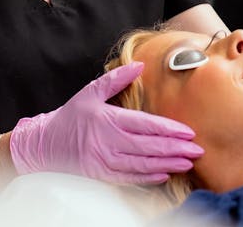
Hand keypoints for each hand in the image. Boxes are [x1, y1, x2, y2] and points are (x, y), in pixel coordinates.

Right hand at [9, 62, 203, 184]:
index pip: (146, 125)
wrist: (44, 145)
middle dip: (176, 149)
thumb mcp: (90, 92)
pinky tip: (164, 175)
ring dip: (167, 164)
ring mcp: (105, 161)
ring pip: (142, 164)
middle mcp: (108, 142)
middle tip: (198, 150)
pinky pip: (129, 178)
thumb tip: (139, 65)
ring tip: (188, 163)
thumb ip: (116, 79)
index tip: (189, 132)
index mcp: (108, 120)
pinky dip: (148, 178)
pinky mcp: (101, 174)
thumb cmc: (70, 117)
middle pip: (149, 147)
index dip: (169, 129)